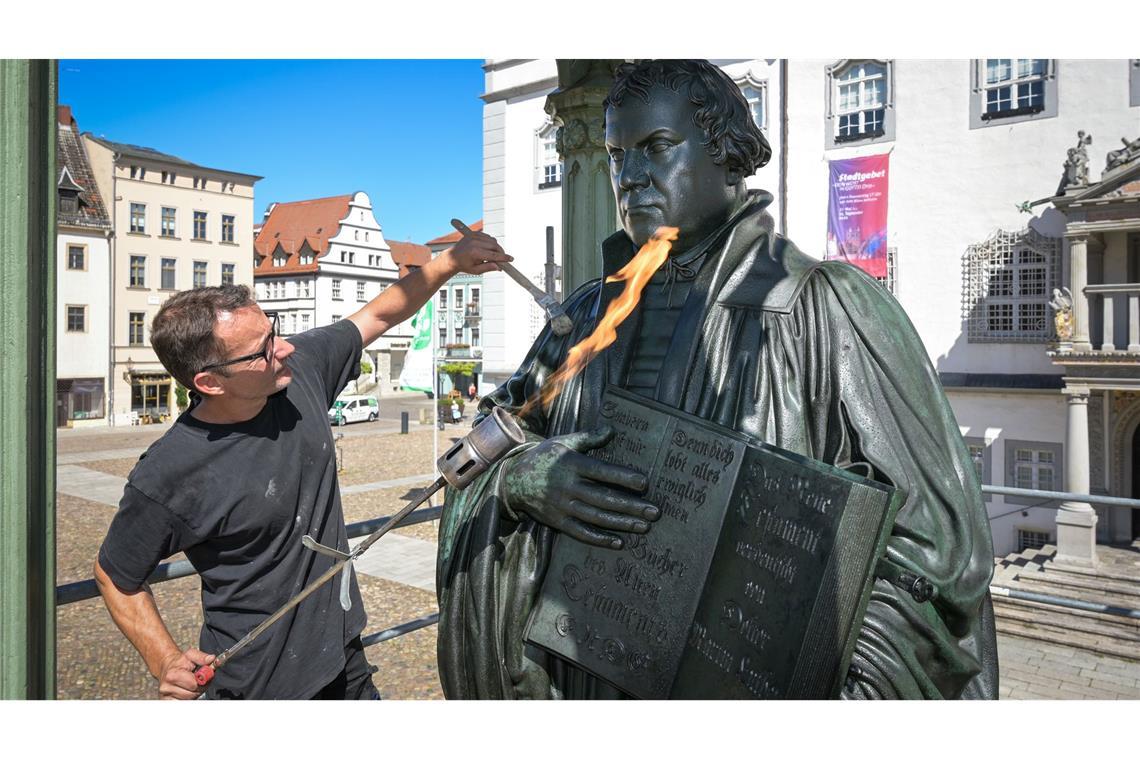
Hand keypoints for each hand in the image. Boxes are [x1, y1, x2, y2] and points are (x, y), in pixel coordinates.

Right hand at [157, 647, 214, 699]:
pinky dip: (188, 697)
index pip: (195, 684)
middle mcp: (167, 687)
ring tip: (191, 683)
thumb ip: (202, 657)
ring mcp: (166, 696)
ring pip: (190, 699)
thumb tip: (211, 659)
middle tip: (198, 679)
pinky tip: (186, 689)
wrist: (166, 666)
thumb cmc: (179, 662)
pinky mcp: (167, 702)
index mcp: (173, 675)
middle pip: (193, 693)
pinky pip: (183, 703)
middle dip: (200, 687)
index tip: (204, 676)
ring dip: (194, 692)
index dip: (203, 680)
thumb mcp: (191, 655)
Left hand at [440, 227, 511, 275]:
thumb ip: (488, 268)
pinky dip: (490, 242)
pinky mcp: (474, 233)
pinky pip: (488, 236)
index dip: (503, 257)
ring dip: (496, 247)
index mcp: (474, 252)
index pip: (493, 255)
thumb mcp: (476, 270)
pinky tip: (487, 249)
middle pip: (495, 246)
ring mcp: (474, 236)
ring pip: (492, 240)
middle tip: (502, 259)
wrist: (452, 257)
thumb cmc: (464, 265)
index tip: (511, 259)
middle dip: (501, 252)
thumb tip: (499, 267)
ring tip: (492, 255)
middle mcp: (474, 242)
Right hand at [501, 426, 659, 548]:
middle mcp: (567, 486)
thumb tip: (612, 430)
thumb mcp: (564, 442)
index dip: (623, 478)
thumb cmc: (544, 458)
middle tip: (654, 512)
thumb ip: (588, 438)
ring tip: (644, 527)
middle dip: (631, 506)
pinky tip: (619, 541)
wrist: (513, 480)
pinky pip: (581, 532)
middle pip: (604, 498)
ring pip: (596, 518)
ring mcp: (562, 506)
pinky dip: (599, 538)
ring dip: (622, 523)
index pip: (601, 472)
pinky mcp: (557, 521)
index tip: (644, 483)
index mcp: (571, 464)